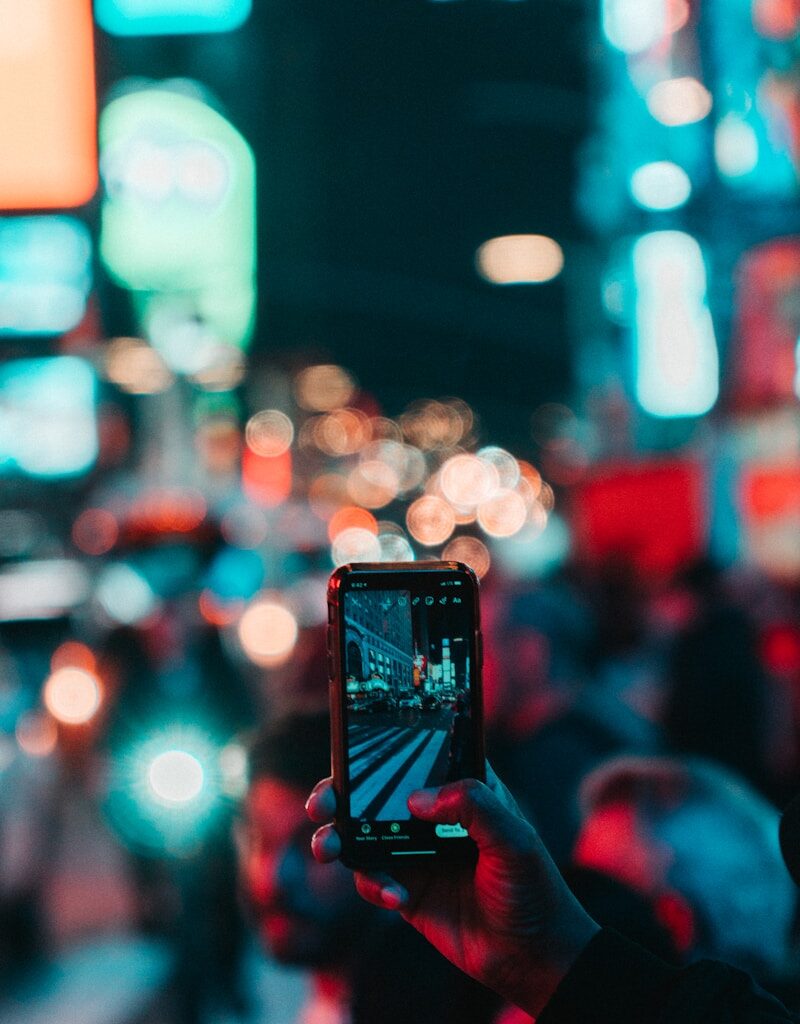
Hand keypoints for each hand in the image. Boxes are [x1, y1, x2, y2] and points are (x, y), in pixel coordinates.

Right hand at [306, 767, 598, 1016]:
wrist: (533, 956)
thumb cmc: (534, 888)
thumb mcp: (514, 838)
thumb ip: (472, 806)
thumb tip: (417, 799)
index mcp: (461, 788)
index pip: (416, 755)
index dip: (380, 747)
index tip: (348, 747)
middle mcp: (433, 815)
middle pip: (375, 793)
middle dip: (339, 794)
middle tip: (322, 805)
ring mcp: (416, 852)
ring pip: (362, 835)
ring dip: (337, 839)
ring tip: (327, 850)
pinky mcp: (406, 889)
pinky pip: (372, 879)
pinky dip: (373, 885)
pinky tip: (395, 897)